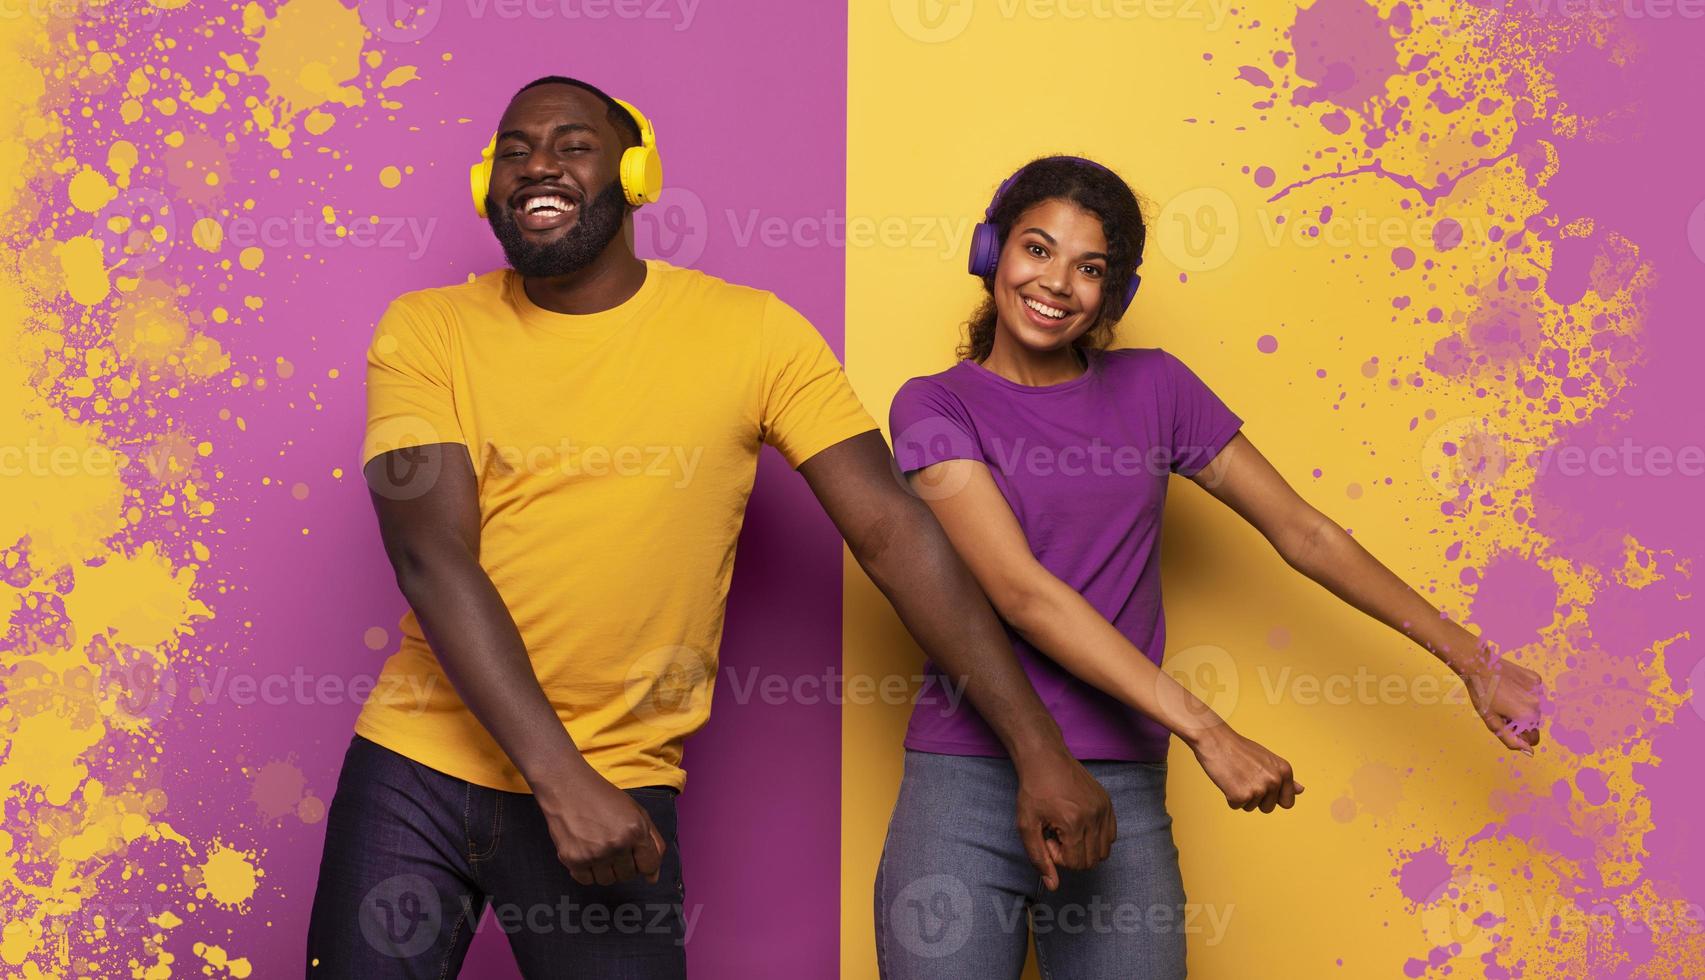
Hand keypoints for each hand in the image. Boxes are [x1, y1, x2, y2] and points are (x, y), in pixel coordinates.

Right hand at [534, 768, 666, 885]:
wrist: (568, 787)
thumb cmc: (604, 798)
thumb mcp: (637, 812)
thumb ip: (652, 843)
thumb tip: (653, 878)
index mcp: (635, 831)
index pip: (649, 866)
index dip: (643, 862)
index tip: (635, 855)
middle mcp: (616, 845)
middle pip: (628, 876)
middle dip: (624, 865)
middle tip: (613, 846)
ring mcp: (594, 854)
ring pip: (607, 881)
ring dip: (605, 870)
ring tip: (599, 849)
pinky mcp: (573, 860)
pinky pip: (586, 880)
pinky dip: (587, 871)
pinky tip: (585, 852)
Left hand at [1012, 746, 1115, 890]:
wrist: (1045, 758)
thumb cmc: (1033, 790)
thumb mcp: (1027, 826)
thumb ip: (1039, 858)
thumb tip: (1053, 886)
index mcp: (1073, 823)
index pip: (1076, 864)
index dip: (1059, 857)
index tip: (1048, 838)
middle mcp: (1094, 816)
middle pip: (1092, 861)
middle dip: (1072, 855)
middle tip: (1056, 835)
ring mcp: (1104, 809)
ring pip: (1104, 851)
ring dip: (1086, 848)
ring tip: (1067, 830)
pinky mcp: (1108, 803)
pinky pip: (1111, 834)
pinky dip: (1097, 837)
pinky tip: (1079, 824)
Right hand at [1187, 724, 1303, 813]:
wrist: (1215, 739)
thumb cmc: (1239, 749)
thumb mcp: (1268, 760)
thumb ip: (1284, 777)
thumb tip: (1301, 790)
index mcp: (1285, 771)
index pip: (1288, 802)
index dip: (1274, 798)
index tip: (1262, 786)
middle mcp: (1275, 780)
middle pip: (1268, 808)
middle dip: (1256, 798)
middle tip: (1245, 777)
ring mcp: (1259, 789)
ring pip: (1251, 807)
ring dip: (1241, 796)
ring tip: (1236, 775)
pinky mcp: (1241, 796)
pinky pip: (1236, 806)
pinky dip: (1229, 796)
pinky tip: (1227, 779)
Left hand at [1457, 644, 1544, 753]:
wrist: (1479, 665)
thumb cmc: (1483, 694)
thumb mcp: (1492, 722)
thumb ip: (1511, 740)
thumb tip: (1530, 752)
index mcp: (1529, 717)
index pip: (1533, 739)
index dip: (1517, 734)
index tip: (1504, 723)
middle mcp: (1539, 704)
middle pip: (1534, 723)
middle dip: (1520, 720)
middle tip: (1502, 708)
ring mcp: (1539, 690)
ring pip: (1535, 708)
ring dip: (1523, 707)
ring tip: (1505, 696)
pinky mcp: (1536, 678)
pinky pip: (1535, 693)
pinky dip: (1525, 693)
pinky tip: (1511, 686)